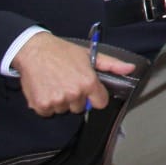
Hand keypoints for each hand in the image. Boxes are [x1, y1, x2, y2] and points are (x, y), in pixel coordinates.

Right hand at [12, 32, 134, 116]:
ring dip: (61, 101)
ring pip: (64, 110)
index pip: (100, 103)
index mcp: (88, 82)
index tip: (88, 90)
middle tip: (68, 82)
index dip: (95, 96)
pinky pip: (48, 113)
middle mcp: (74, 93)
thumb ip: (112, 64)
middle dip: (76, 97)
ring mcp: (57, 101)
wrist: (34, 51)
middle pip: (80, 107)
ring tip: (56, 84)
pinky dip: (46, 104)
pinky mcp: (41, 105)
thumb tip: (130, 69)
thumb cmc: (63, 52)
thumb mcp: (90, 55)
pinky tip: (46, 89)